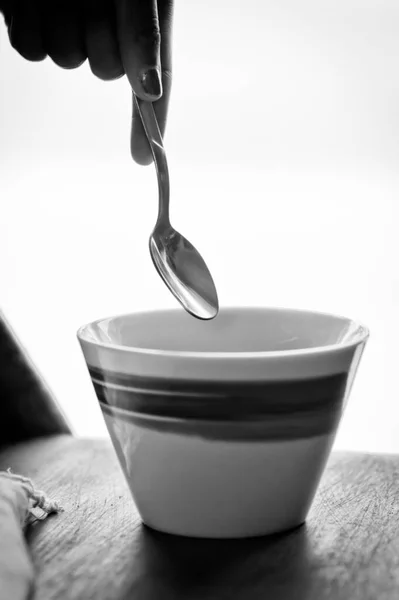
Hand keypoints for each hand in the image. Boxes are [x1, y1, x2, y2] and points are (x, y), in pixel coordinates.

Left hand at [0, 0, 172, 164]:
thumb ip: (144, 32)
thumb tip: (152, 89)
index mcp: (138, 14)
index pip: (155, 79)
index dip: (151, 121)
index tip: (146, 157)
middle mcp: (105, 23)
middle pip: (107, 70)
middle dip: (97, 38)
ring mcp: (66, 24)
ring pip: (63, 59)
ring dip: (58, 25)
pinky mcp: (30, 23)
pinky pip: (29, 48)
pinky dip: (27, 24)